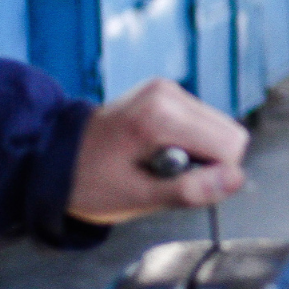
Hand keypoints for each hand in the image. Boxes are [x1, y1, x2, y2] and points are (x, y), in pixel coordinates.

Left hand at [67, 78, 249, 224]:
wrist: (53, 156)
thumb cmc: (90, 181)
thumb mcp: (138, 198)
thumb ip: (190, 190)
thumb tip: (236, 180)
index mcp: (161, 116)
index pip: (229, 145)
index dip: (215, 175)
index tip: (180, 184)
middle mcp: (167, 93)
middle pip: (229, 134)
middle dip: (207, 163)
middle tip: (165, 174)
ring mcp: (166, 90)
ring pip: (218, 129)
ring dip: (197, 154)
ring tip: (155, 163)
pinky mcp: (165, 93)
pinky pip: (201, 123)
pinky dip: (188, 143)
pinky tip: (156, 151)